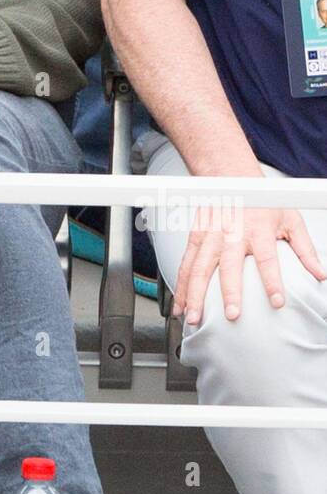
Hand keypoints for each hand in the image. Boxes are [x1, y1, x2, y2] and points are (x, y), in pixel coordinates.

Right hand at [173, 205, 325, 324]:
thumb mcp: (290, 219)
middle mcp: (232, 233)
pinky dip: (180, 285)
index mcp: (258, 229)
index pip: (267, 258)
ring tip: (194, 316)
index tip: (276, 301)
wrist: (231, 177)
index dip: (272, 280)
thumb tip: (320, 274)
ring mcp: (210, 235)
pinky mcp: (195, 237)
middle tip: (231, 314)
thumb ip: (305, 249)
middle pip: (229, 265)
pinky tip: (180, 304)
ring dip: (194, 293)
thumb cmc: (262, 200)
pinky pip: (186, 264)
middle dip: (229, 291)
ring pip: (199, 267)